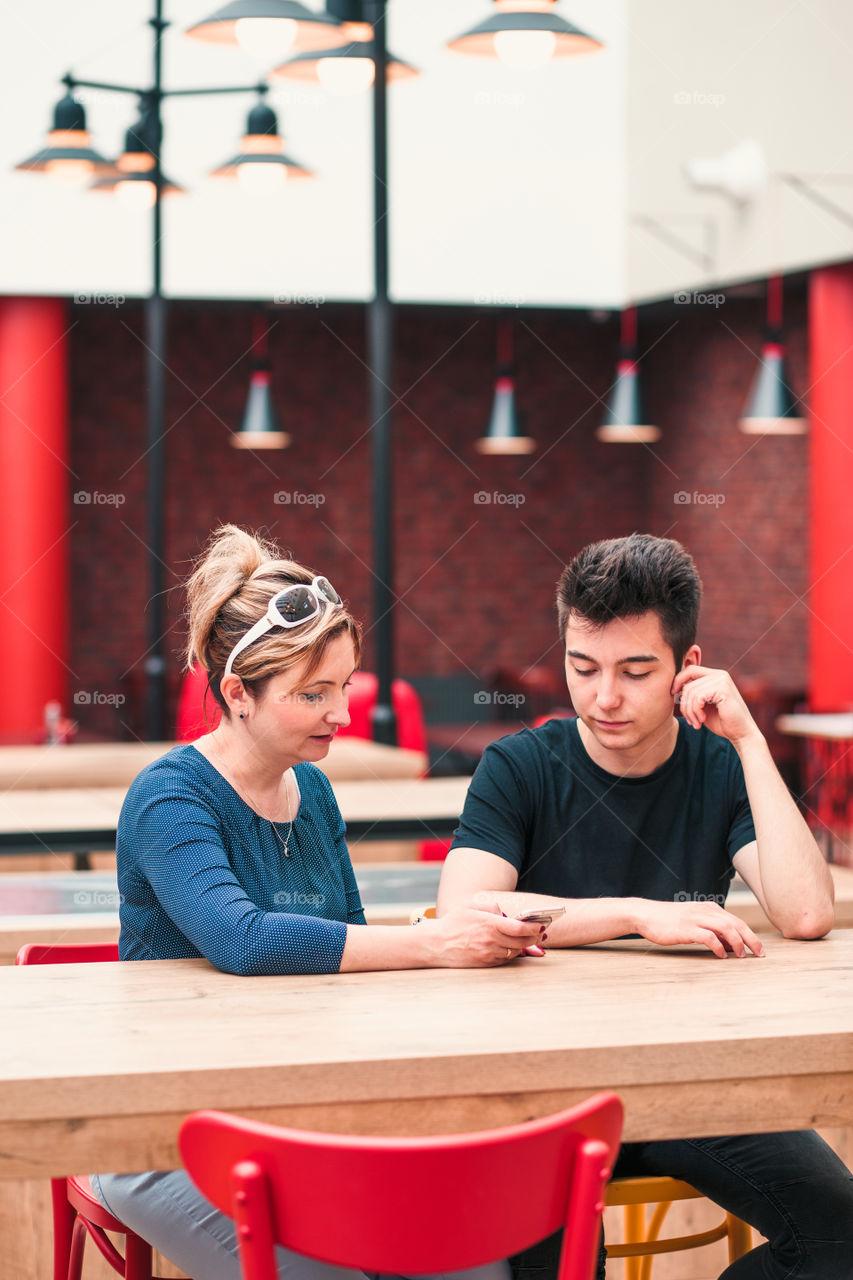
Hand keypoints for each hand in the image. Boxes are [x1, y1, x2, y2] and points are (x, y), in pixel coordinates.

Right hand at [421, 908, 545, 967]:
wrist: (436, 944)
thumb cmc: (452, 923)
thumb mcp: (470, 907)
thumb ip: (491, 908)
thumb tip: (506, 913)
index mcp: (489, 924)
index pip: (519, 928)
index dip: (534, 927)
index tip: (540, 924)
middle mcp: (491, 940)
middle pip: (522, 942)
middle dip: (533, 937)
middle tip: (539, 933)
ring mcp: (488, 954)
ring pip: (515, 952)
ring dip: (523, 946)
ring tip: (527, 940)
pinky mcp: (485, 963)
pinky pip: (504, 959)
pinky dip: (511, 953)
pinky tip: (510, 947)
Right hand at [633, 898, 764, 957]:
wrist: (646, 914)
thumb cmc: (670, 921)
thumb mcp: (694, 920)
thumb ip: (712, 929)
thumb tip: (731, 946)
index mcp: (709, 908)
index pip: (737, 921)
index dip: (751, 935)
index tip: (759, 950)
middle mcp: (705, 911)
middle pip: (736, 924)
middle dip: (751, 940)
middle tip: (760, 955)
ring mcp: (696, 919)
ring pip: (726, 928)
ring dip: (737, 943)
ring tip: (742, 957)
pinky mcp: (686, 929)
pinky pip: (708, 937)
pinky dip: (718, 947)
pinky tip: (721, 956)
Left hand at [671, 666, 757, 744]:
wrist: (740, 733)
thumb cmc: (721, 721)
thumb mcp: (703, 705)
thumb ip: (693, 693)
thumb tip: (675, 686)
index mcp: (715, 676)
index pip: (690, 669)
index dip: (678, 680)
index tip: (673, 694)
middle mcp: (720, 674)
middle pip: (688, 682)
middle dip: (684, 703)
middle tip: (689, 719)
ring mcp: (722, 680)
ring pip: (691, 691)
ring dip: (689, 711)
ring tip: (696, 722)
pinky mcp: (723, 689)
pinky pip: (697, 697)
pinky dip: (695, 711)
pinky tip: (702, 720)